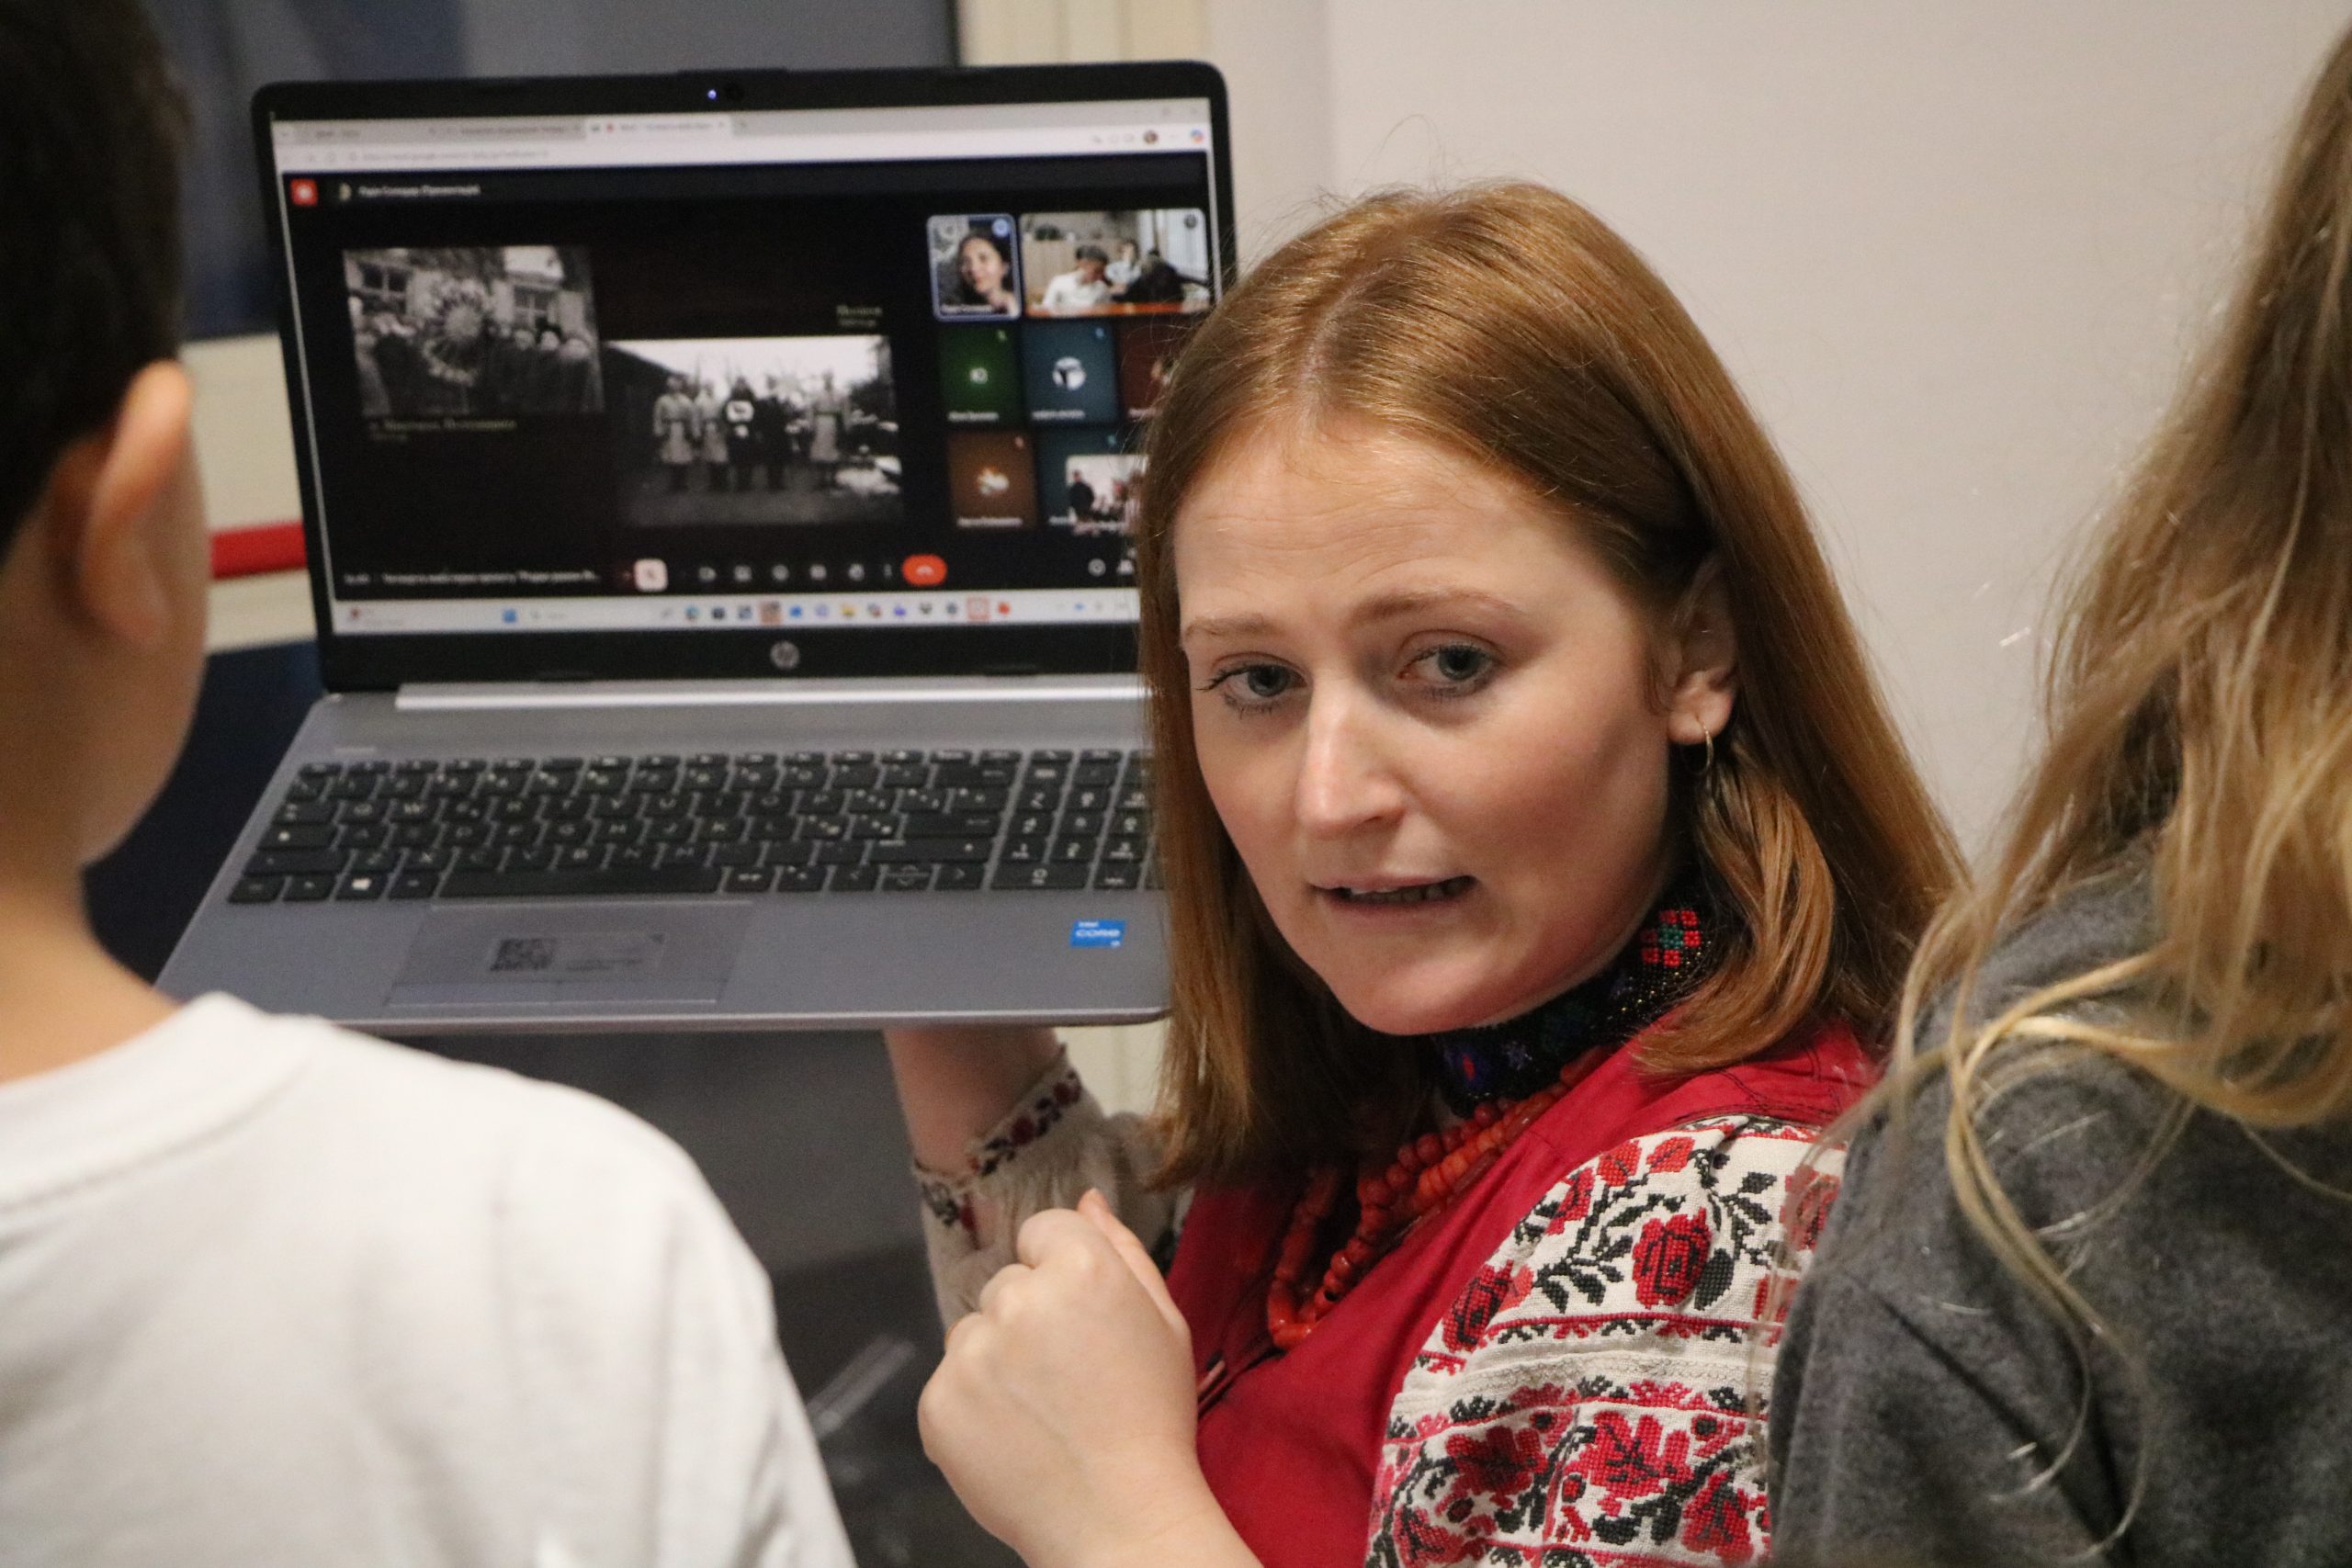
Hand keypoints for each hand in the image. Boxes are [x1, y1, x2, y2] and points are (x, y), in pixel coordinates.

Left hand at [919, 1192, 1227, 1567]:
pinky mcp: (938, 1404)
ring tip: (1041, 1413)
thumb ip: (1121, 1249)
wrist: (1119, 1519)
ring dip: (996, 1362)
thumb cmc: (1152, 1419)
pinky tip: (1013, 1437)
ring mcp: (971, 1353)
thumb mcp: (1163, 1323)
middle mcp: (1018, 1299)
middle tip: (1068, 1378)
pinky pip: (948, 1384)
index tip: (1081, 1319)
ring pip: (972, 1334)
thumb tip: (1087, 1196)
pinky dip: (972, 1408)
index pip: (1042, 1231)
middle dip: (1030, 1320)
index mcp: (1080, 1268)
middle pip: (1006, 1286)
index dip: (1063, 1273)